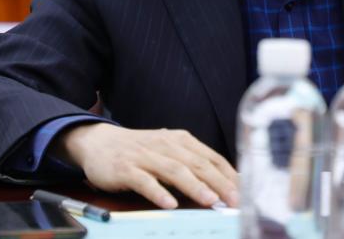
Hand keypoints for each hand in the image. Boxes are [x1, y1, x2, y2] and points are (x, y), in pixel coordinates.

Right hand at [53, 122, 239, 208]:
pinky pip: (144, 180)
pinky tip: (169, 204)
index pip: (211, 157)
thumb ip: (192, 164)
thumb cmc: (140, 151)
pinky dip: (158, 192)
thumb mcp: (168, 151)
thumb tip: (223, 185)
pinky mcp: (126, 168)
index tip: (245, 190)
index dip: (229, 174)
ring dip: (194, 186)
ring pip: (175, 170)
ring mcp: (145, 156)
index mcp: (180, 140)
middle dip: (219, 182)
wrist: (99, 142)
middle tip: (235, 200)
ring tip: (210, 201)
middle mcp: (166, 144)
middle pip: (197, 164)